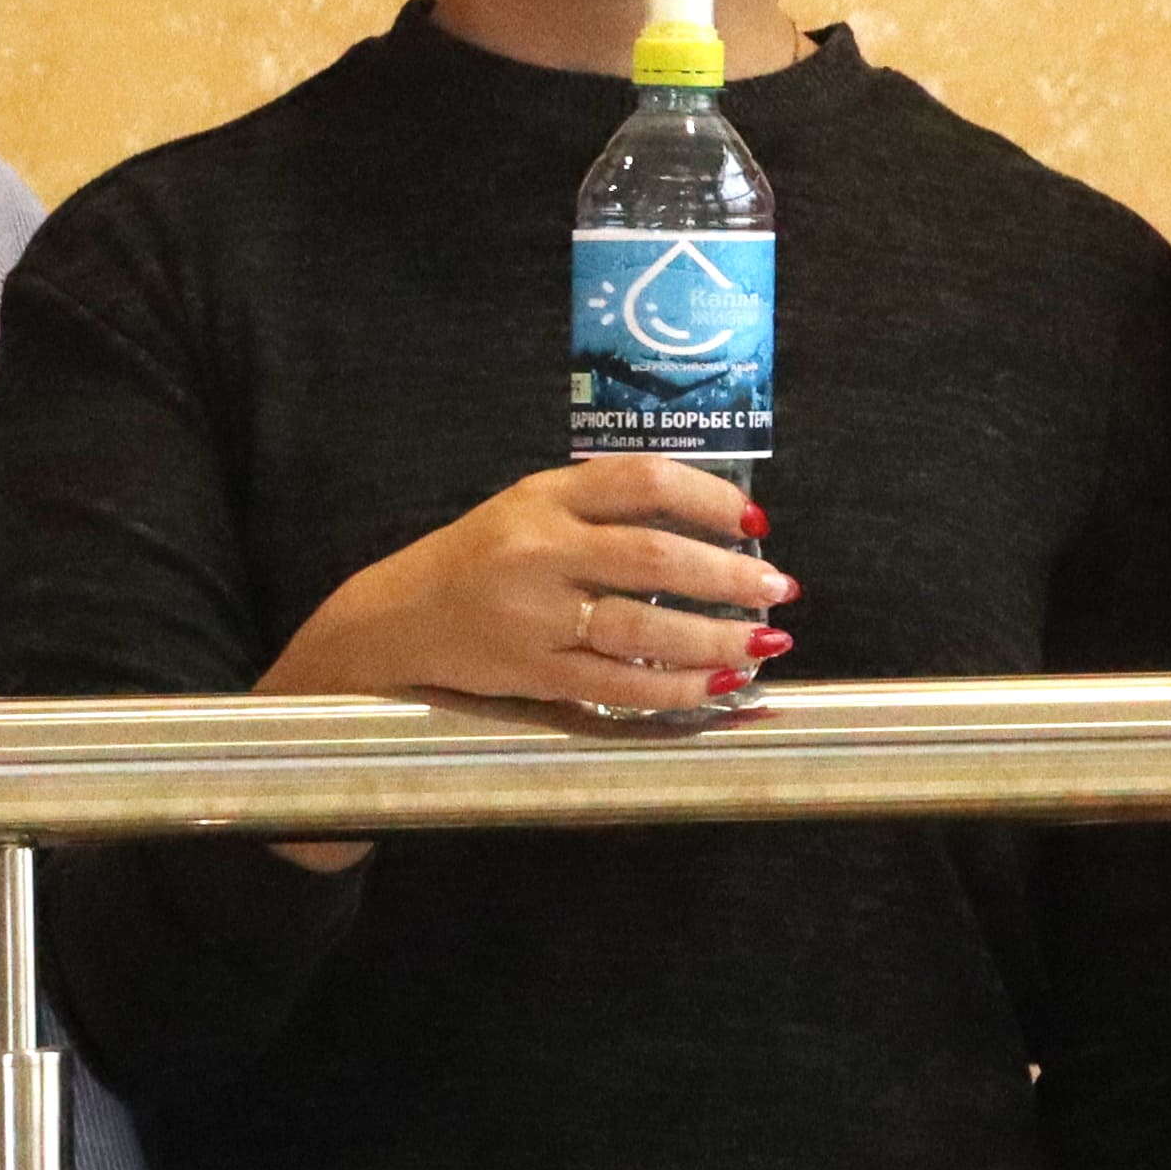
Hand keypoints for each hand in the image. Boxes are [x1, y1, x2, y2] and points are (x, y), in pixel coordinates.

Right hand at [255, 459, 791, 713]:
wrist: (390, 622)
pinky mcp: (528, 671)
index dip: (710, 498)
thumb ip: (607, 508)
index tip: (755, 522)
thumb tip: (719, 523)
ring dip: (714, 639)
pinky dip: (674, 687)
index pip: (642, 481)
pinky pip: (615, 684)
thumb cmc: (482, 559)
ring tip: (763, 642)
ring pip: (640, 628)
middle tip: (779, 588)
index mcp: (544, 497)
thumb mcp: (532, 509)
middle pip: (651, 557)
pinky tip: (717, 685)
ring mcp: (531, 614)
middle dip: (728, 576)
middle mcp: (538, 550)